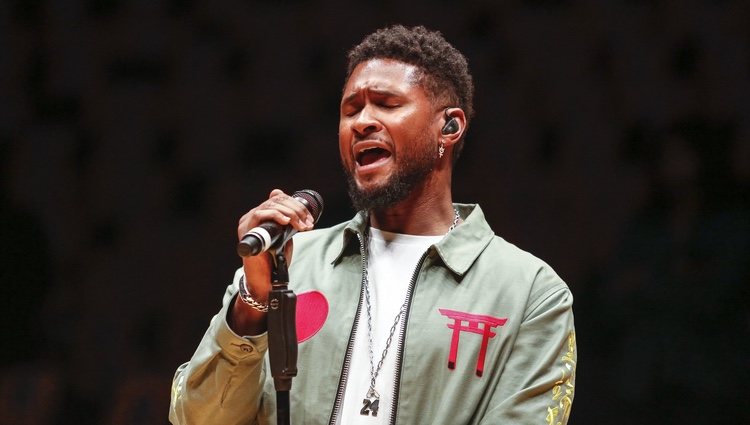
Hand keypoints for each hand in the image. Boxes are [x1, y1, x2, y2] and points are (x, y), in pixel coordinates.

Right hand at [231, 189, 314, 334]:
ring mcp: (248, 222)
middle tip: (308, 223)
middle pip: (275, 200)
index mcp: (261, 215)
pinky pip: (259, 214)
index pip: (277, 197)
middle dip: (296, 210)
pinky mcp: (246, 231)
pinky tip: (286, 222)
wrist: (265, 279)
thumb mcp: (285, 236)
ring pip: (270, 205)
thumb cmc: (274, 260)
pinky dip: (275, 215)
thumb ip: (288, 223)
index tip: (309, 217)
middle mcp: (252, 216)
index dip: (295, 204)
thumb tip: (297, 208)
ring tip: (301, 226)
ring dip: (291, 214)